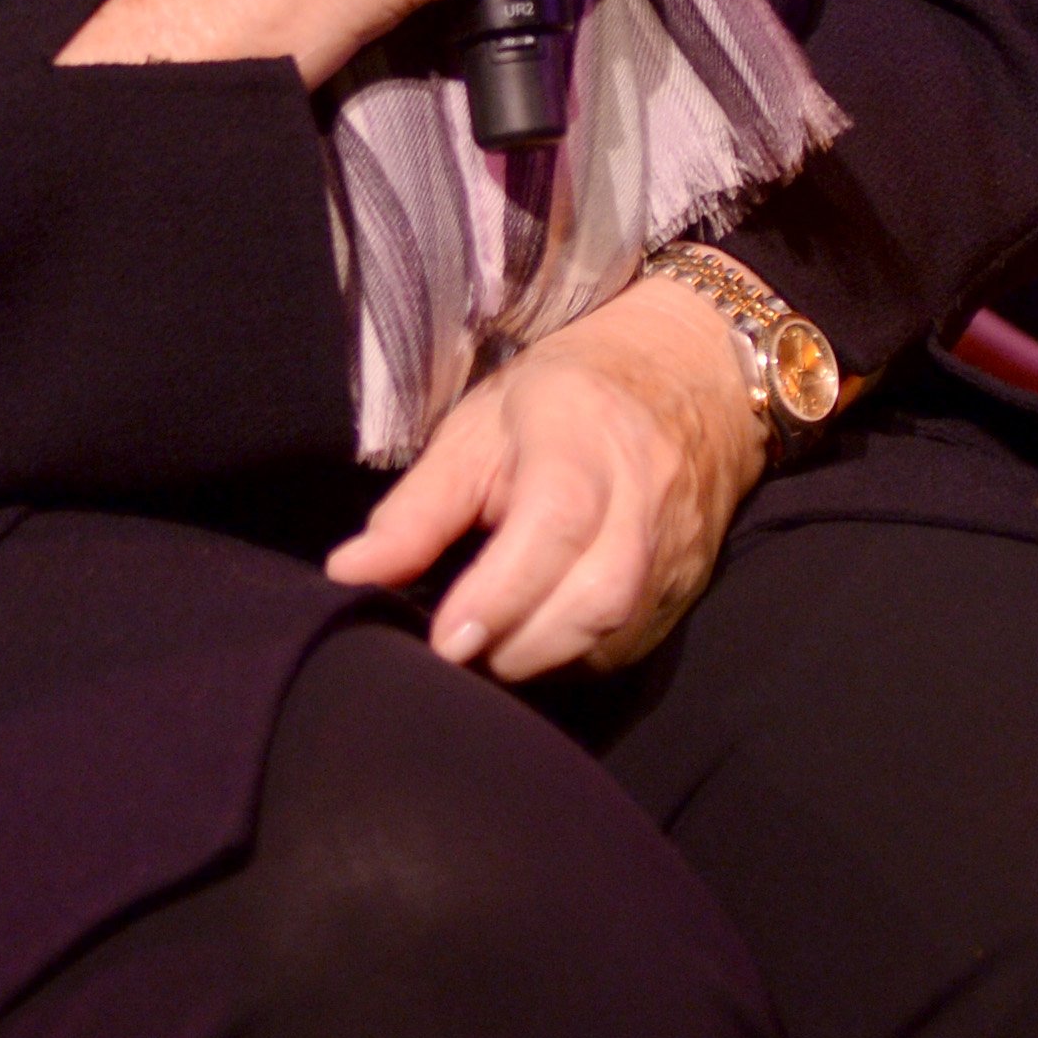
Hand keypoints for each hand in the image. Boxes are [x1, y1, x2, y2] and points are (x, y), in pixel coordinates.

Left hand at [321, 276, 767, 679]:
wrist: (686, 381)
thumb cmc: (560, 404)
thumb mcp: (476, 430)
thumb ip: (416, 508)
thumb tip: (348, 574)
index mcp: (582, 433)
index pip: (554, 521)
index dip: (500, 591)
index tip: (444, 638)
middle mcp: (644, 491)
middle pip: (597, 592)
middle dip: (517, 641)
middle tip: (456, 648)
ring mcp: (678, 543)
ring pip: (618, 628)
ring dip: (543, 656)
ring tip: (489, 647)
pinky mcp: (690, 584)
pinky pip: (633, 642)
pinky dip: (576, 657)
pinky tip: (537, 642)